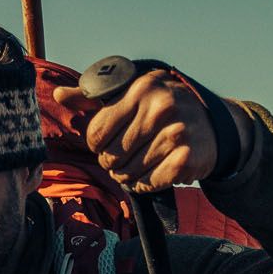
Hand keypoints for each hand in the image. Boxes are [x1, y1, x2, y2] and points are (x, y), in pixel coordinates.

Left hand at [50, 69, 248, 191]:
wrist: (214, 127)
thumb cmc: (163, 109)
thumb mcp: (132, 93)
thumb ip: (94, 96)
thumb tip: (59, 94)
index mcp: (141, 88)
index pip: (96, 133)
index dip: (97, 145)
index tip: (110, 142)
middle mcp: (160, 107)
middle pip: (110, 156)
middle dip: (113, 162)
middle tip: (125, 157)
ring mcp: (175, 134)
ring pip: (128, 173)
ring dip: (129, 175)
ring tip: (140, 164)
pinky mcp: (186, 159)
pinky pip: (148, 184)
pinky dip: (146, 185)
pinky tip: (154, 173)